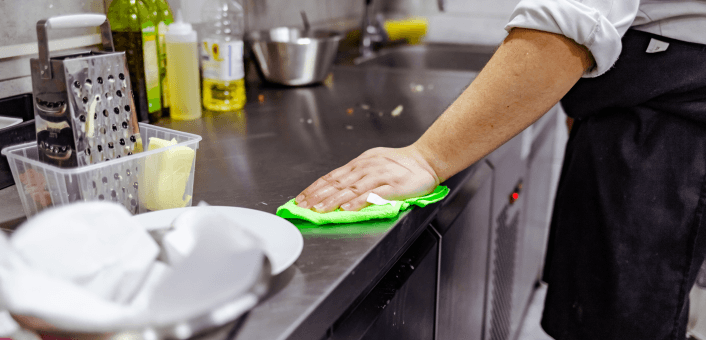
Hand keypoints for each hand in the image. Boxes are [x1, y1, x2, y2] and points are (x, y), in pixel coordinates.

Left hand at [295, 145, 440, 212]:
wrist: (426, 160)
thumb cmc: (399, 164)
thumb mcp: (373, 163)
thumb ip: (355, 175)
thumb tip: (334, 188)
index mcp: (359, 164)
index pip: (331, 176)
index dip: (314, 188)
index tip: (301, 198)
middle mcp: (366, 168)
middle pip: (337, 183)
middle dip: (318, 195)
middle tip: (304, 206)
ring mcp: (379, 177)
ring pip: (351, 189)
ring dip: (334, 200)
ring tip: (320, 209)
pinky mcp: (393, 186)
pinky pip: (373, 195)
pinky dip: (359, 201)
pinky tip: (348, 208)